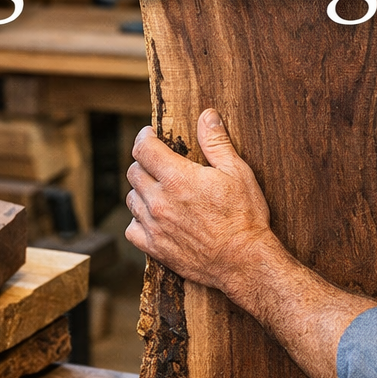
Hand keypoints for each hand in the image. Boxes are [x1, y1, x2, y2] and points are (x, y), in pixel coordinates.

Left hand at [125, 108, 278, 296]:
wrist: (244, 261)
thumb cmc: (244, 217)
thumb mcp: (237, 172)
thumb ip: (216, 143)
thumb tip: (207, 116)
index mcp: (177, 178)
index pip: (143, 149)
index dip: (144, 137)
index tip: (150, 135)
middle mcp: (159, 201)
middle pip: (134, 172)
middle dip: (144, 163)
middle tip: (159, 164)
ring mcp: (154, 226)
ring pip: (132, 199)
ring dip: (141, 191)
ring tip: (159, 191)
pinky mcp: (154, 248)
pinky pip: (132, 229)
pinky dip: (138, 221)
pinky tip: (154, 218)